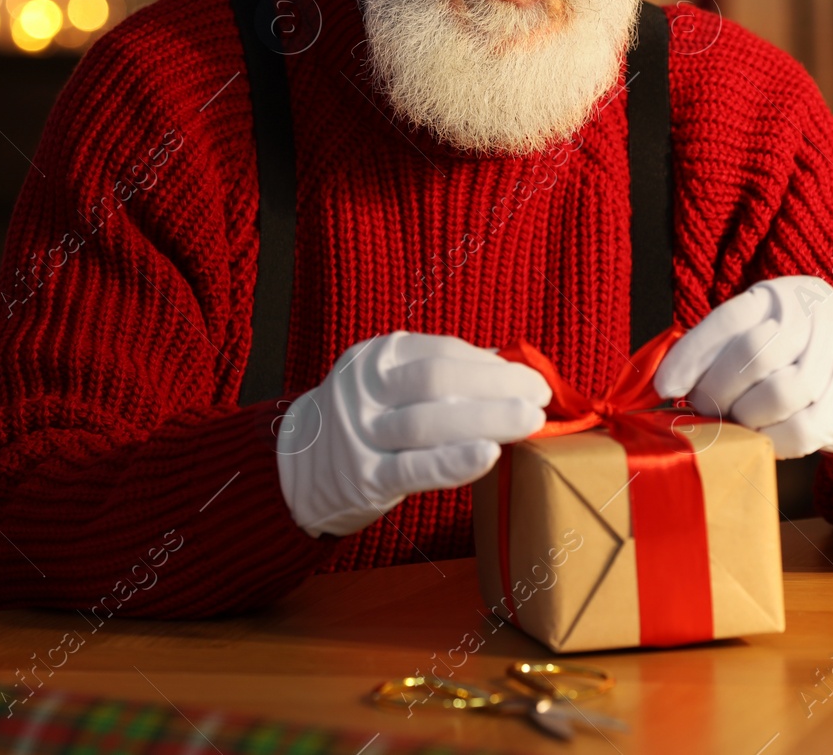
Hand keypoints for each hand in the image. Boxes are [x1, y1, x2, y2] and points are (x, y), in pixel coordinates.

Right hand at [274, 331, 551, 536]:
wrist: (292, 467)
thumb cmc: (362, 421)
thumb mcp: (387, 383)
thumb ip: (437, 373)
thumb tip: (506, 365)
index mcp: (375, 358)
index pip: (442, 353)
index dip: (491, 365)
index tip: (530, 378)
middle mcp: (365, 390)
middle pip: (439, 380)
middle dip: (497, 387)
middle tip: (540, 398)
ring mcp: (361, 433)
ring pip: (429, 421)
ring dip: (487, 419)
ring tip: (530, 421)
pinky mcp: (364, 478)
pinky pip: (414, 468)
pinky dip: (454, 461)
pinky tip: (489, 455)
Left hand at [652, 276, 832, 458]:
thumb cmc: (796, 349)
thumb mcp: (763, 327)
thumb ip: (722, 347)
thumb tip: (670, 386)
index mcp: (783, 295)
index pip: (730, 320)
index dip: (691, 356)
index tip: (665, 387)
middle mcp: (815, 318)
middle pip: (752, 356)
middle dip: (715, 391)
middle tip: (703, 408)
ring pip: (777, 395)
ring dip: (743, 417)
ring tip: (735, 421)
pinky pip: (800, 430)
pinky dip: (771, 440)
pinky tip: (761, 437)